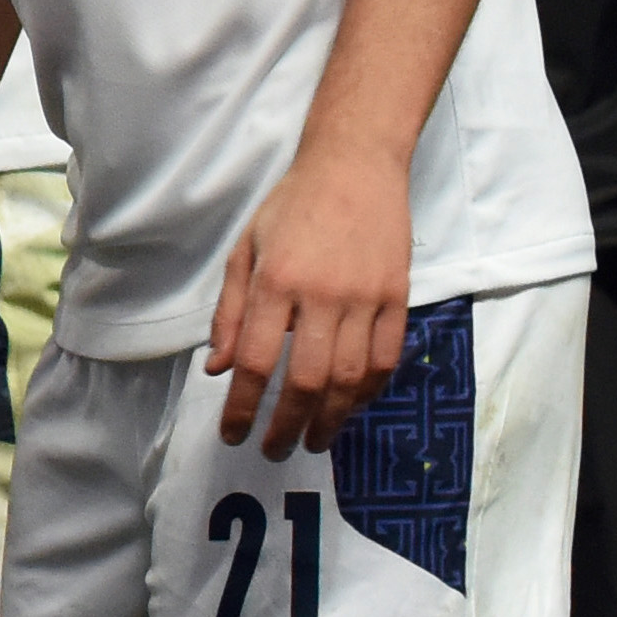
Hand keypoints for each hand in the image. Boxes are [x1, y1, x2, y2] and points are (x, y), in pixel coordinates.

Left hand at [203, 139, 413, 458]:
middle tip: (274, 449)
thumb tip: (219, 369)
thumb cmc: (290, 207)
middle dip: (288, 424)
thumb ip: (231, 313)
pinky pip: (387, 359)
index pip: (258, 361)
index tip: (235, 434)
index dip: (244, 406)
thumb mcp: (244, 251)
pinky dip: (370, 391)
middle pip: (308, 381)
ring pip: (351, 378)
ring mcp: (365, 297)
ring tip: (313, 439)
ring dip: (331, 419)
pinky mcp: (397, 297)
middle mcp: (322, 294)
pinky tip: (352, 407)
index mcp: (276, 282)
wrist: (353, 167)